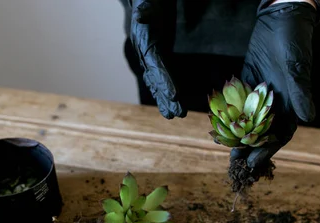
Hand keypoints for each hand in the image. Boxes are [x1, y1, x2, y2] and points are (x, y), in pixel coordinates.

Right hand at [129, 0, 185, 118]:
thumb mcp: (146, 4)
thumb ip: (144, 12)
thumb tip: (141, 15)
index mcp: (143, 43)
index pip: (155, 66)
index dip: (165, 81)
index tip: (175, 95)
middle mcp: (145, 54)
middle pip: (157, 79)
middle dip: (167, 97)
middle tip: (179, 114)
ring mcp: (151, 57)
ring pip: (158, 82)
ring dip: (167, 99)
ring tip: (177, 115)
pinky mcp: (159, 56)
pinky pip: (162, 76)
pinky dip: (166, 90)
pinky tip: (172, 102)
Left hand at [232, 2, 316, 167]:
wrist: (281, 17)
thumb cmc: (293, 40)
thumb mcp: (296, 65)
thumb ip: (300, 91)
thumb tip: (309, 117)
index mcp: (292, 103)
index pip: (280, 133)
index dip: (268, 150)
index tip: (255, 163)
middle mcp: (277, 103)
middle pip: (263, 132)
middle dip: (250, 148)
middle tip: (236, 163)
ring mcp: (261, 95)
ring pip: (249, 121)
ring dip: (239, 136)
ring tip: (226, 151)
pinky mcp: (248, 84)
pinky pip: (239, 105)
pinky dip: (230, 116)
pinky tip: (219, 126)